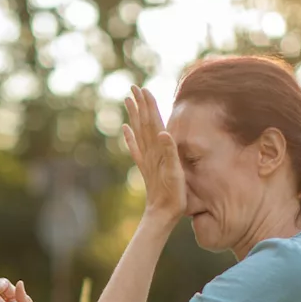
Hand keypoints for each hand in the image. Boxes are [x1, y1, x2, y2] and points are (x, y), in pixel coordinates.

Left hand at [123, 85, 185, 222]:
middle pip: (143, 123)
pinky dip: (129, 137)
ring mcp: (146, 159)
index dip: (149, 106)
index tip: (143, 89)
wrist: (162, 214)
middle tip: (132, 87)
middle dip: (139, 105)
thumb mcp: (175, 173)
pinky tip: (125, 129)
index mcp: (159, 150)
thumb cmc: (173, 195)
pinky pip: (135, 148)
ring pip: (137, 132)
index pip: (153, 122)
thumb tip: (163, 132)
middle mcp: (150, 151)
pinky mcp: (144, 167)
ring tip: (127, 101)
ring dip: (133, 116)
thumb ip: (169, 152)